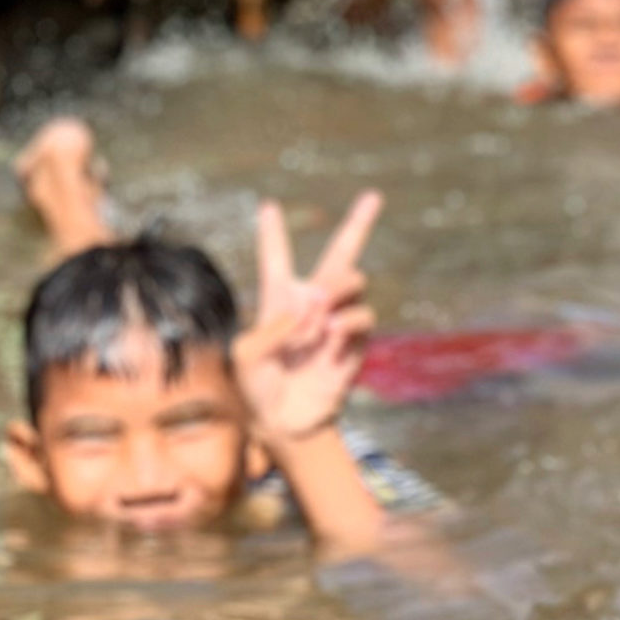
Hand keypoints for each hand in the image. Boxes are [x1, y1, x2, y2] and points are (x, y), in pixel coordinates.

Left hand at [233, 192, 382, 445]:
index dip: (272, 232)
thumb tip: (313, 309)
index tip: (267, 207)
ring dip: (336, 289)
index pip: (276, 258)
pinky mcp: (356, 340)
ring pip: (352, 280)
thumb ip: (273, 326)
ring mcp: (338, 318)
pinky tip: (330, 335)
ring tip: (320, 313)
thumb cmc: (257, 388)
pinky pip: (360, 316)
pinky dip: (344, 322)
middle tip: (374, 196)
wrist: (286, 423)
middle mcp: (312, 302)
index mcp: (278, 298)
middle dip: (360, 221)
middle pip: (341, 252)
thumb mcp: (246, 355)